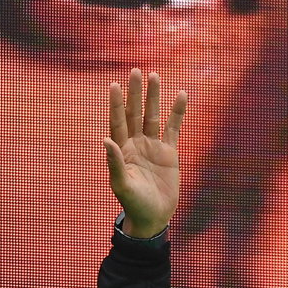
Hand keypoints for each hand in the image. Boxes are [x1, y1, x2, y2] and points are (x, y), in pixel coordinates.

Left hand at [104, 68, 186, 238]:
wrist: (153, 216)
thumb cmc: (134, 203)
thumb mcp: (122, 184)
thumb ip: (114, 162)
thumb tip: (106, 139)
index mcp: (122, 150)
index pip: (118, 121)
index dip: (116, 104)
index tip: (114, 85)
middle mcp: (136, 144)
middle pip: (135, 113)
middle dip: (135, 93)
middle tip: (135, 71)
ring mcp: (153, 146)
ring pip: (153, 116)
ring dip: (154, 97)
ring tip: (154, 76)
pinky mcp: (169, 152)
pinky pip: (174, 128)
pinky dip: (178, 113)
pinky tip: (181, 95)